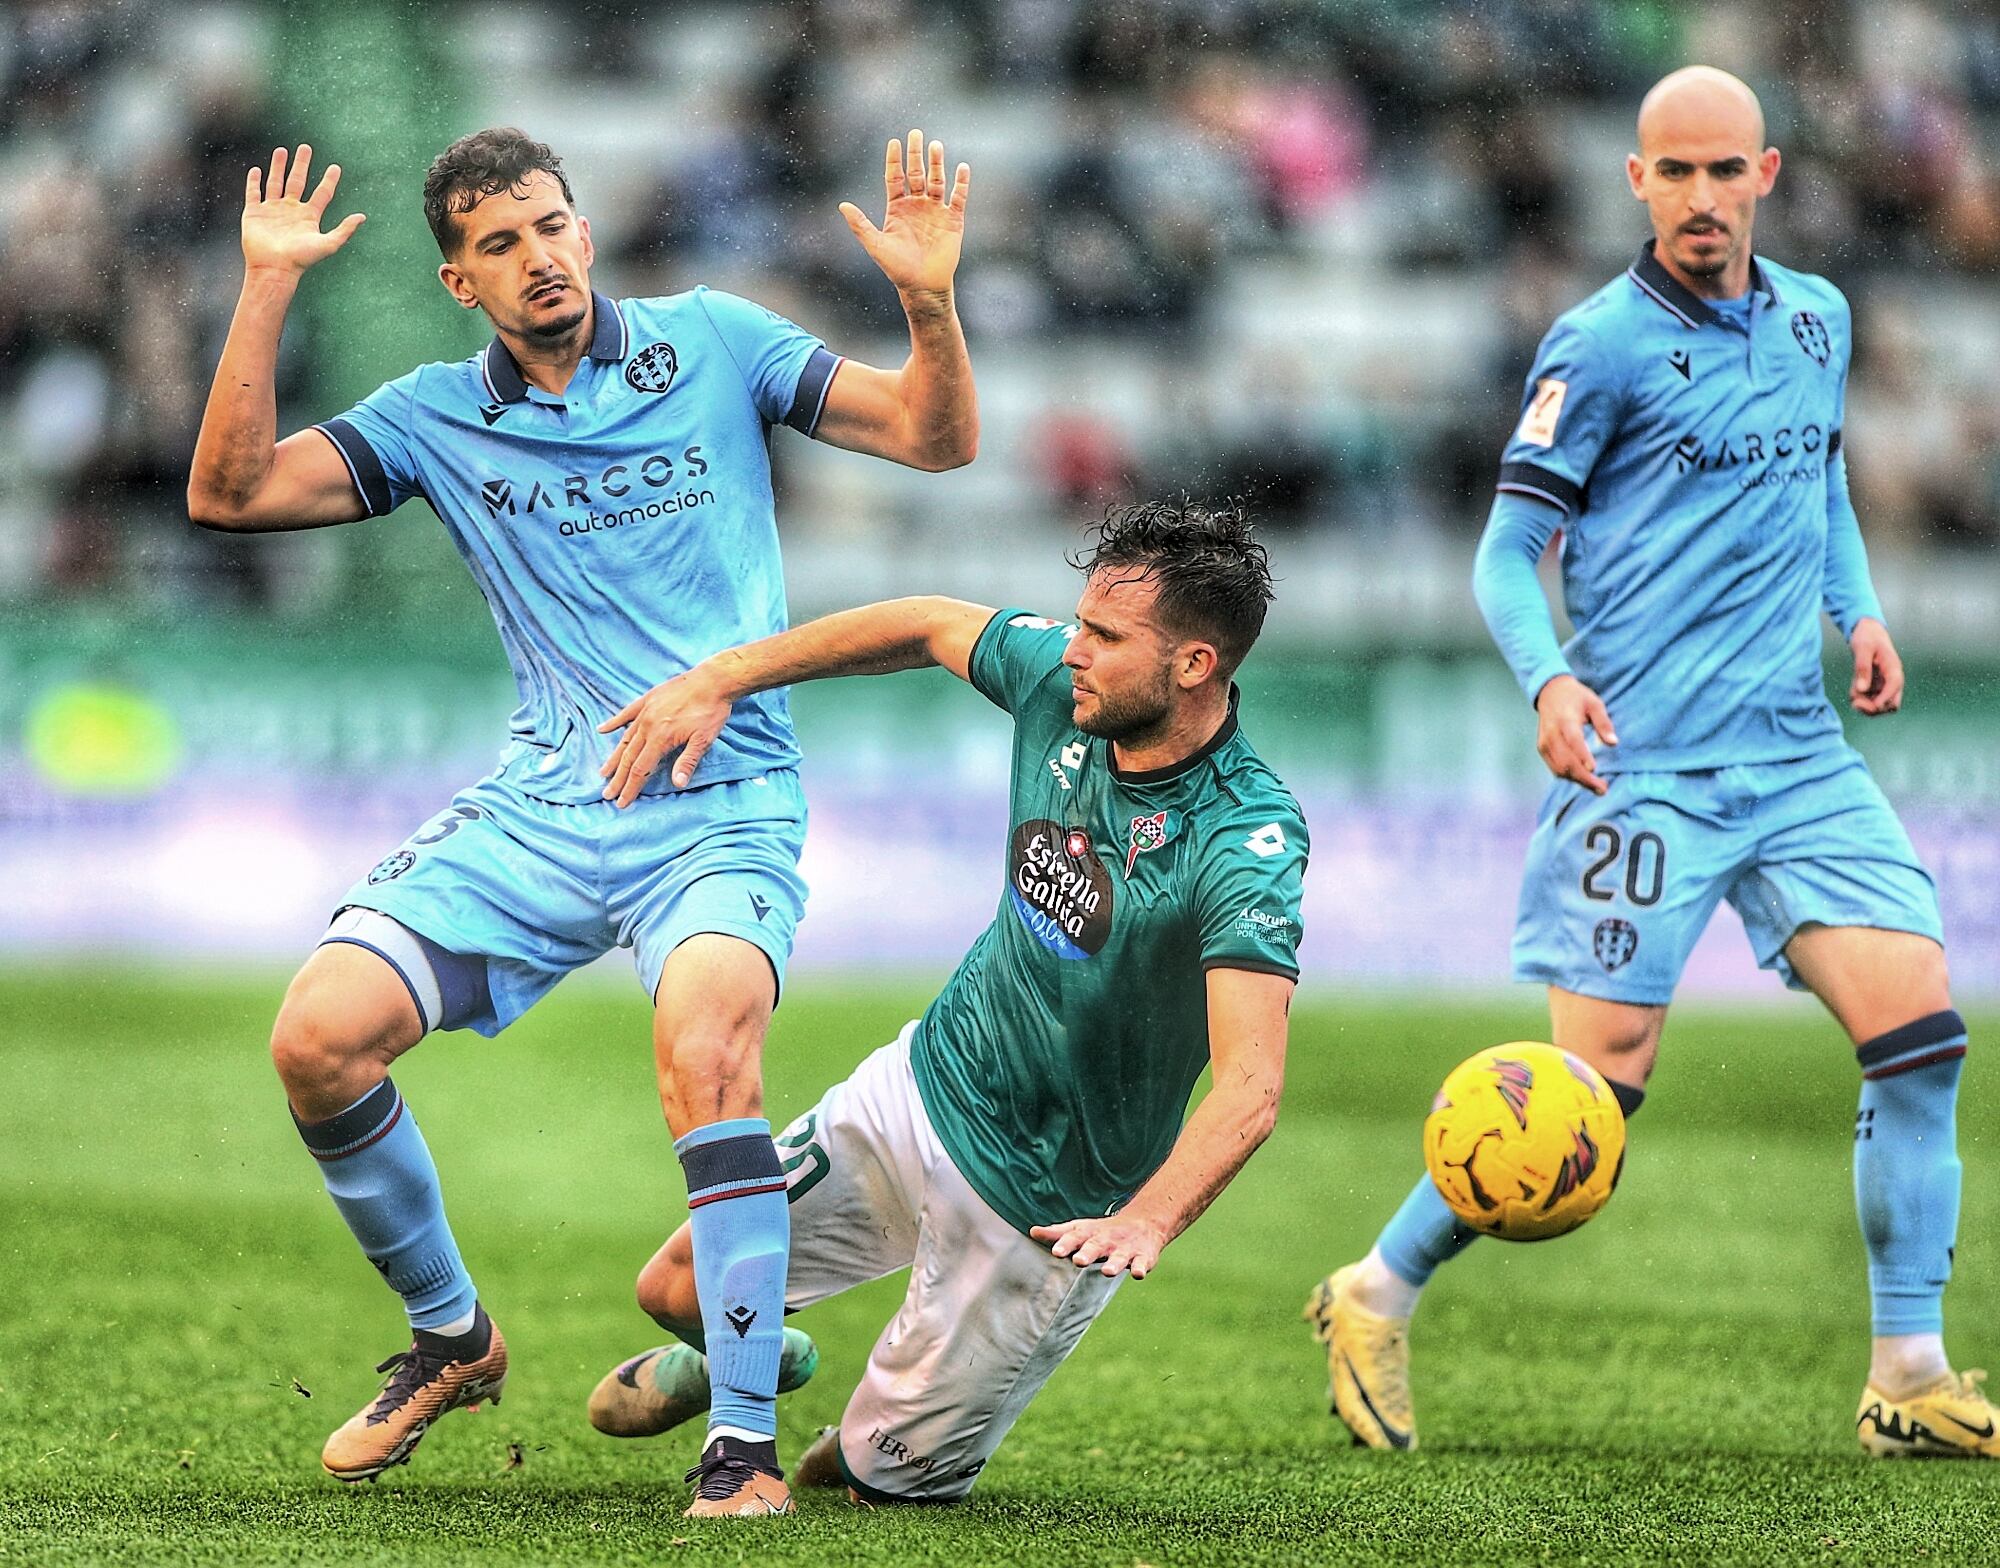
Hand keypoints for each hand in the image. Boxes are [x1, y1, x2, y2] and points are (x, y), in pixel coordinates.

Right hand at [241, 144, 364, 276]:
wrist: (274, 268)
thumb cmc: (301, 259)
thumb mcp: (328, 244)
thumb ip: (344, 230)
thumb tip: (362, 217)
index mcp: (309, 216)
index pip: (322, 193)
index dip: (329, 180)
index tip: (336, 167)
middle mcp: (291, 210)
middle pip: (298, 181)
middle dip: (301, 164)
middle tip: (306, 147)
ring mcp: (272, 211)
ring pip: (276, 182)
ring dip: (278, 167)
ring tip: (282, 151)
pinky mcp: (254, 213)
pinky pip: (254, 193)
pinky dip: (254, 182)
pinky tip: (257, 170)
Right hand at [597, 667, 734, 805]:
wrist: (713, 680)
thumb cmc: (711, 711)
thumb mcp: (704, 739)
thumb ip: (688, 761)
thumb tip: (677, 784)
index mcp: (661, 738)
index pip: (641, 769)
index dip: (630, 787)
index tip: (621, 801)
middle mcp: (648, 726)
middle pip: (629, 757)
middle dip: (618, 778)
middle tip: (607, 793)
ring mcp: (646, 711)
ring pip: (625, 738)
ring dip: (614, 757)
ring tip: (604, 771)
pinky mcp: (648, 699)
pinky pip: (626, 713)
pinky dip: (614, 722)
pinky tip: (602, 729)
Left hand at [839, 129, 969, 299]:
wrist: (923, 286)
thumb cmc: (897, 268)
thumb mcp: (876, 245)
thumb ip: (860, 225)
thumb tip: (842, 205)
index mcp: (897, 208)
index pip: (896, 177)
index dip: (894, 160)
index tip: (894, 142)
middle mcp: (917, 205)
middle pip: (916, 173)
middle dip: (916, 154)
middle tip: (915, 133)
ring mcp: (935, 211)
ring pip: (937, 180)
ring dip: (936, 163)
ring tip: (935, 145)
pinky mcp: (953, 220)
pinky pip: (958, 197)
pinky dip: (961, 183)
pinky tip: (962, 167)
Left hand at [1030, 1213, 1168, 1279]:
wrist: (1144, 1223)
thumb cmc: (1103, 1232)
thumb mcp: (1081, 1229)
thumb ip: (1058, 1233)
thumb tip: (1032, 1231)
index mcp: (1090, 1234)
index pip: (1076, 1237)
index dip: (1066, 1244)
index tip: (1056, 1251)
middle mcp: (1107, 1240)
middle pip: (1096, 1246)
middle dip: (1088, 1253)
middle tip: (1078, 1261)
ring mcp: (1126, 1248)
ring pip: (1119, 1256)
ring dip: (1114, 1263)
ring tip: (1107, 1271)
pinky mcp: (1143, 1256)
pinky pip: (1142, 1263)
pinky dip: (1140, 1268)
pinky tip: (1138, 1274)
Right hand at [1534, 673, 1617, 795]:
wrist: (1550, 692)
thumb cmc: (1577, 698)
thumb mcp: (1594, 703)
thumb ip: (1604, 723)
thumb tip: (1613, 743)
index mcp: (1565, 720)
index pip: (1573, 740)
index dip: (1582, 755)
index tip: (1594, 769)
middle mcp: (1551, 734)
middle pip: (1565, 760)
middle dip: (1584, 777)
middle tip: (1603, 788)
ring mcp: (1544, 743)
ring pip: (1559, 768)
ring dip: (1578, 780)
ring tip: (1597, 787)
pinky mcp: (1542, 749)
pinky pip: (1554, 768)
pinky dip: (1568, 777)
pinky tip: (1583, 780)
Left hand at [1849, 618, 1903, 715]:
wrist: (1868, 632)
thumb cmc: (1867, 637)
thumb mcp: (1862, 649)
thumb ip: (1862, 668)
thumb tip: (1861, 690)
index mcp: (1894, 669)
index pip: (1894, 689)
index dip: (1883, 699)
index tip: (1866, 703)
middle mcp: (1892, 680)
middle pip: (1890, 705)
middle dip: (1874, 708)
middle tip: (1855, 703)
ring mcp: (1884, 684)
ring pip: (1879, 706)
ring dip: (1865, 705)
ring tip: (1852, 693)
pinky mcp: (1875, 686)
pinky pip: (1869, 700)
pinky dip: (1860, 699)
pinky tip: (1854, 688)